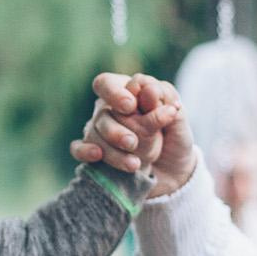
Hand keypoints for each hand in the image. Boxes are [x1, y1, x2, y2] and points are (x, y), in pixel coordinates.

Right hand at [70, 72, 195, 198]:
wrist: (174, 171)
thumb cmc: (174, 138)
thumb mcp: (178, 119)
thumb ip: (165, 102)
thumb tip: (148, 89)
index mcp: (127, 92)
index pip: (107, 84)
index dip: (115, 93)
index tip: (130, 106)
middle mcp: (109, 109)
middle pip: (100, 113)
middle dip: (115, 130)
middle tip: (132, 143)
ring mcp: (100, 131)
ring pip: (94, 134)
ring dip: (112, 150)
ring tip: (134, 164)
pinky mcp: (96, 153)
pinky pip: (79, 149)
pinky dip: (85, 151)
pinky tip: (98, 156)